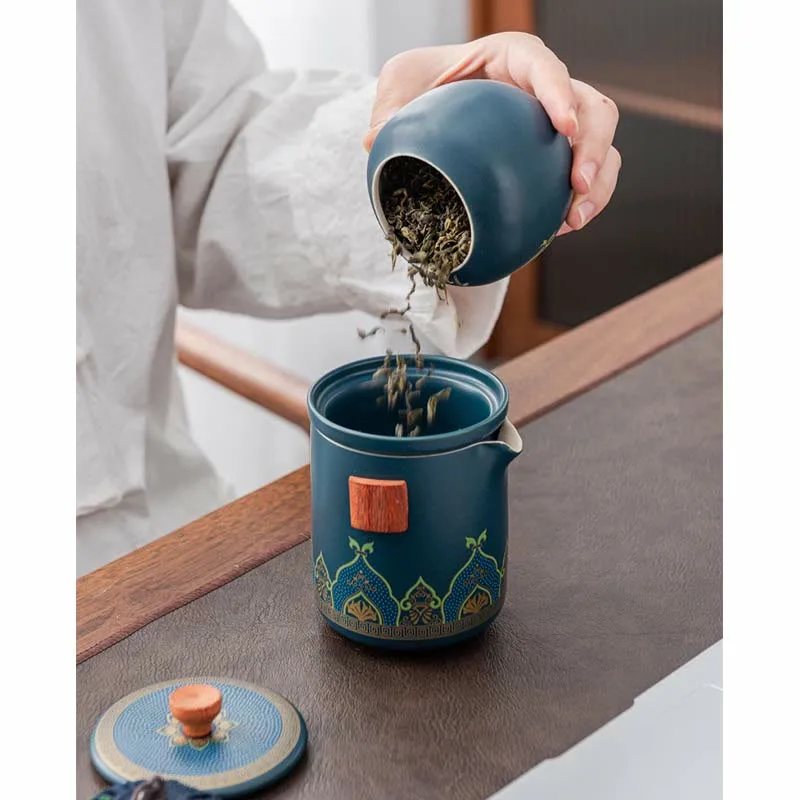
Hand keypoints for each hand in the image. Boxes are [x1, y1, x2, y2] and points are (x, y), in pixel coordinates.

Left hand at [364, 32, 620, 234]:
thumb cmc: (422, 88)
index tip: (563, 128)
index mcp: (513, 59)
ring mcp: (556, 126)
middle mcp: (544, 90)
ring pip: (601, 147)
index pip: (546, 68)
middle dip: (594, 146)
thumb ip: (390, 109)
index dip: (561, 96)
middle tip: (576, 184)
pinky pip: (584, 179)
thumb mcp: (399, 85)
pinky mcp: (556, 159)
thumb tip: (377, 141)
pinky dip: (580, 203)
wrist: (434, 112)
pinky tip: (559, 228)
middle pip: (592, 108)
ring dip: (598, 184)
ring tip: (573, 220)